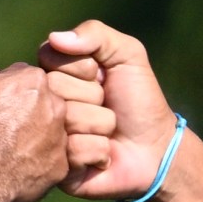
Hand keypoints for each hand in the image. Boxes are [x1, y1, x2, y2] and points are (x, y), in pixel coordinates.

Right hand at [0, 58, 66, 201]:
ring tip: (8, 149)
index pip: (24, 78)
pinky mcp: (61, 166)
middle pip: (41, 103)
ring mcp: (62, 137)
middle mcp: (56, 105)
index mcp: (34, 80)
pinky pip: (51, 159)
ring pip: (49, 130)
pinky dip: (38, 161)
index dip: (6, 91)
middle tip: (1, 128)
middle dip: (25, 111)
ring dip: (34, 135)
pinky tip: (17, 166)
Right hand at [38, 21, 178, 201]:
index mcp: (54, 74)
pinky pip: (71, 151)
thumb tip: (54, 37)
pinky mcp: (55, 167)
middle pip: (54, 89)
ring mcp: (47, 136)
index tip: (102, 78)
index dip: (82, 68)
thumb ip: (96, 34)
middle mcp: (45, 104)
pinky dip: (97, 151)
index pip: (49, 57)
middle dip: (93, 97)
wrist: (156, 149)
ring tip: (107, 132)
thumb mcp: (127, 55)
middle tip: (106, 106)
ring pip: (65, 119)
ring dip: (99, 125)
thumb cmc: (139, 100)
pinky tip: (104, 156)